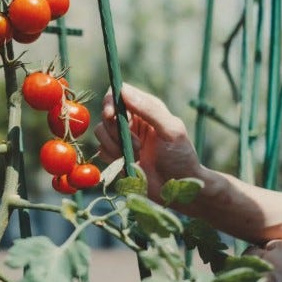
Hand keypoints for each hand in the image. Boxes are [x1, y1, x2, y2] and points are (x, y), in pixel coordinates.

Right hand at [94, 83, 200, 202]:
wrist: (177, 191)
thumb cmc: (180, 158)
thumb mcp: (171, 130)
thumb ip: (149, 109)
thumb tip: (123, 91)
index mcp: (146, 107)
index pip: (119, 93)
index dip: (111, 102)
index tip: (112, 115)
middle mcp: (131, 119)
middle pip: (106, 113)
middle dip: (116, 130)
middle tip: (137, 146)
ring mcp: (122, 137)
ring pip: (100, 131)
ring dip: (115, 146)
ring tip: (136, 157)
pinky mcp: (115, 154)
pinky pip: (101, 149)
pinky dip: (112, 157)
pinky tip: (129, 164)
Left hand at [246, 239, 281, 281]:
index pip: (271, 245)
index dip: (274, 253)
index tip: (278, 261)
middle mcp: (272, 257)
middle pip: (254, 252)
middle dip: (257, 258)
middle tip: (264, 268)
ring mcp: (265, 273)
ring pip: (248, 265)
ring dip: (252, 269)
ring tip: (258, 277)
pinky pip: (249, 281)